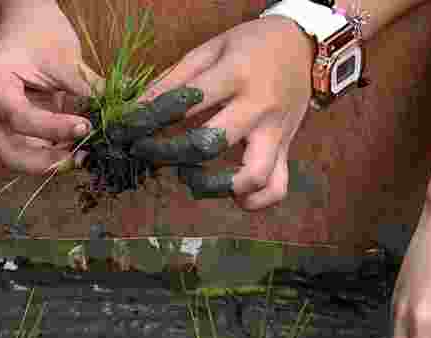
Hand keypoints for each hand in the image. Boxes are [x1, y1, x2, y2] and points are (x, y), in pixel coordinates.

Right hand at [0, 0, 101, 173]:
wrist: (27, 26)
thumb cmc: (39, 32)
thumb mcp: (63, 56)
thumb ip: (85, 87)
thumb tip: (120, 114)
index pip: (19, 119)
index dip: (54, 128)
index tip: (85, 126)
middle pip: (12, 154)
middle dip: (47, 163)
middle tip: (81, 159)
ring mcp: (5, 126)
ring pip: (25, 160)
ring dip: (56, 162)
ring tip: (87, 154)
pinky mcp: (23, 132)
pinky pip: (38, 153)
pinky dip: (60, 155)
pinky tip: (83, 149)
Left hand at [129, 15, 315, 207]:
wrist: (304, 45)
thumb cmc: (250, 46)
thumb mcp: (210, 49)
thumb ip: (173, 79)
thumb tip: (136, 110)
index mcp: (238, 74)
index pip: (185, 102)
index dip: (148, 118)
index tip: (125, 129)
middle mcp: (260, 106)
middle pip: (209, 144)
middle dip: (167, 153)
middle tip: (146, 152)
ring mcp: (276, 133)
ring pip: (251, 177)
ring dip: (212, 187)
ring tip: (189, 177)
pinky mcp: (286, 150)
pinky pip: (275, 189)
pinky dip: (251, 201)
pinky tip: (228, 193)